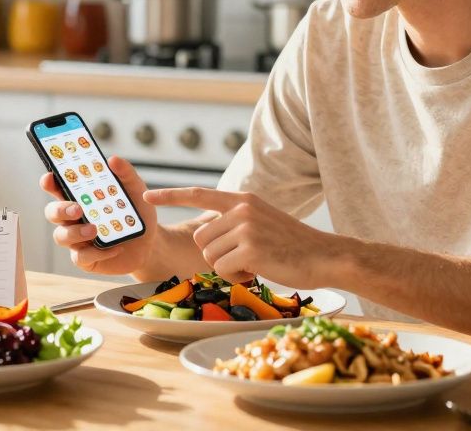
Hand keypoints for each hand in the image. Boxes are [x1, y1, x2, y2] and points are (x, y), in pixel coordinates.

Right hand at [40, 156, 159, 275]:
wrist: (151, 243)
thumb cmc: (136, 213)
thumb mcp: (136, 190)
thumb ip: (125, 174)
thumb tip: (113, 159)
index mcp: (80, 197)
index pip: (57, 188)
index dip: (49, 183)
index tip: (50, 178)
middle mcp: (73, 218)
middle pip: (52, 212)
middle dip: (60, 210)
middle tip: (77, 209)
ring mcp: (78, 239)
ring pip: (62, 236)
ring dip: (75, 232)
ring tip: (94, 229)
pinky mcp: (86, 259)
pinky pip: (81, 257)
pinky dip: (97, 253)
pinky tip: (114, 248)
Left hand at [143, 187, 337, 288]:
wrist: (324, 256)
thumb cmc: (292, 245)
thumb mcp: (262, 220)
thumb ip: (237, 219)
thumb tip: (207, 232)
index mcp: (243, 199)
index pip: (199, 193)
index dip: (170, 195)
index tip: (147, 196)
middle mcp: (241, 209)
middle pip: (201, 238)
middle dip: (216, 254)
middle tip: (245, 258)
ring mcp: (245, 227)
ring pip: (209, 255)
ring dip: (226, 267)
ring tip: (254, 264)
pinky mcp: (250, 248)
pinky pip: (223, 269)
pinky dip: (236, 277)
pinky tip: (257, 271)